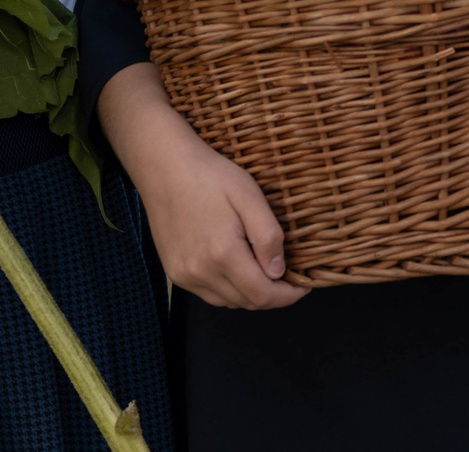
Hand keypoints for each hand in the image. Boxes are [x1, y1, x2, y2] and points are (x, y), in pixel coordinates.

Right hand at [100, 64, 308, 309]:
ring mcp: (184, 275)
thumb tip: (279, 272)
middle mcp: (200, 272)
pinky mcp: (174, 273)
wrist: (165, 167)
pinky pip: (209, 294)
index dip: (288, 296)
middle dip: (272, 295)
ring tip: (266, 274)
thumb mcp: (249, 196)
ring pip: (227, 302)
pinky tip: (238, 270)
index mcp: (222, 254)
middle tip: (289, 279)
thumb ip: (267, 236)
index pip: (262, 295)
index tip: (303, 286)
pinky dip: (229, 290)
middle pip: (246, 302)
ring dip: (250, 294)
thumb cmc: (210, 176)